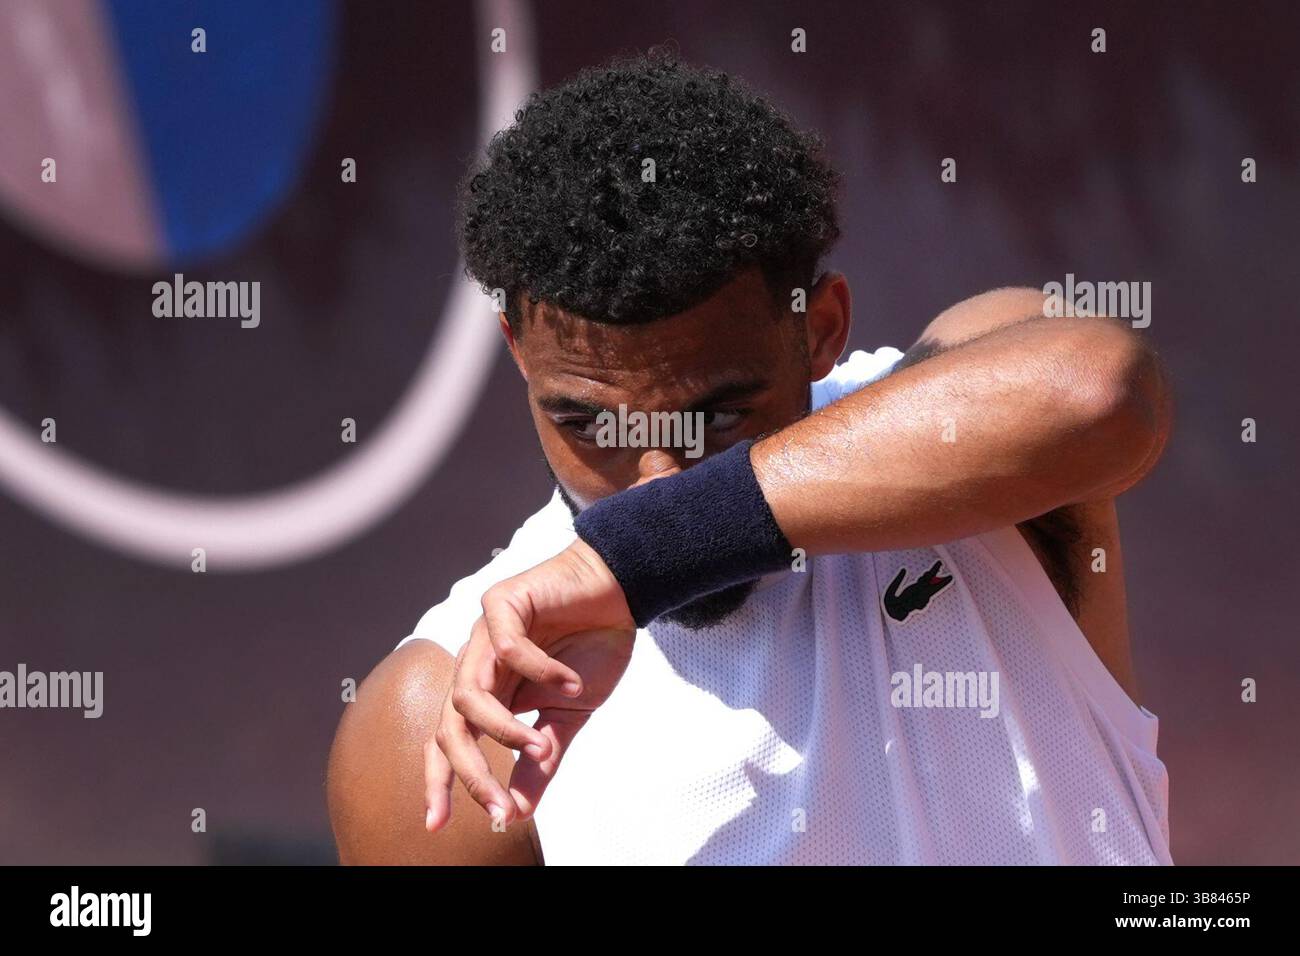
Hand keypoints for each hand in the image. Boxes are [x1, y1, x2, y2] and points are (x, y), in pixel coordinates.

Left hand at [424, 538, 635, 830]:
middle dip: (471, 772)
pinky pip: (507, 645)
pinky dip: (540, 671)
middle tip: (498, 808)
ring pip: (467, 692)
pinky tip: (570, 682)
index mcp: (487, 693)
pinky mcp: (503, 602)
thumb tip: (519, 812)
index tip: (437, 825)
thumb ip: (542, 759)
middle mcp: (476, 665)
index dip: (440, 781)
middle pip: (450, 726)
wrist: (618, 591)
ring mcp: (483, 633)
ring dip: (504, 728)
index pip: (449, 741)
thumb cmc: (590, 650)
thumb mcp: (568, 717)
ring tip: (539, 745)